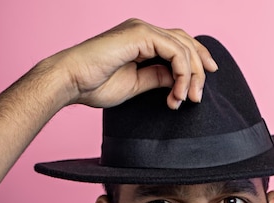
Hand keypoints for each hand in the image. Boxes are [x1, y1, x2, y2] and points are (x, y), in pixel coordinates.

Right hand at [52, 18, 217, 109]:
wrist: (71, 82)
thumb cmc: (94, 85)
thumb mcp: (137, 84)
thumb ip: (158, 78)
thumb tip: (179, 80)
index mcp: (142, 40)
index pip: (179, 44)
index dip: (197, 61)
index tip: (202, 85)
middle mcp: (144, 30)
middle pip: (186, 42)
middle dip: (199, 70)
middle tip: (197, 98)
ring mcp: (142, 30)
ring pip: (183, 46)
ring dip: (191, 76)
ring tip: (186, 100)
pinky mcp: (139, 34)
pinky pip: (174, 51)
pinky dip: (181, 73)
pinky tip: (176, 94)